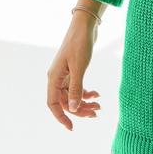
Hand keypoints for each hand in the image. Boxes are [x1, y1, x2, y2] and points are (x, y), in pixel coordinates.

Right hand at [46, 14, 102, 130]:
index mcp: (54, 77)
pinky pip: (77, 87)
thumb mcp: (79, 67)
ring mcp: (65, 74)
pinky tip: (97, 94)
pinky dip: (86, 92)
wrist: (85, 25)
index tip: (71, 127)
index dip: (61, 117)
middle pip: (65, 101)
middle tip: (95, 114)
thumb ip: (76, 88)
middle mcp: (57, 77)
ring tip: (99, 106)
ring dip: (84, 102)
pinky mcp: (73, 70)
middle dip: (79, 110)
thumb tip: (72, 108)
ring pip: (72, 96)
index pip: (53, 104)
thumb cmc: (80, 43)